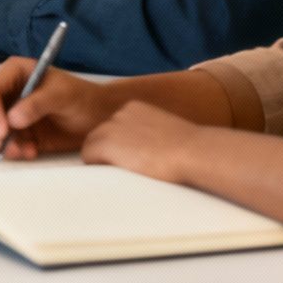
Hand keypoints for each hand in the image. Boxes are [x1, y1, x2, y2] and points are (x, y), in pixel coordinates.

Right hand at [0, 59, 124, 160]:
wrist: (99, 118)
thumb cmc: (82, 98)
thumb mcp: (62, 95)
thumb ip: (37, 104)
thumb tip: (12, 119)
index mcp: (14, 73)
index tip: (3, 129)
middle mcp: (7, 92)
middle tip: (3, 145)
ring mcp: (9, 113)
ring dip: (0, 143)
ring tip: (23, 151)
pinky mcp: (17, 132)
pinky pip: (3, 143)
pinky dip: (12, 151)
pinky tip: (30, 152)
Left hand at [81, 101, 203, 182]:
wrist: (193, 152)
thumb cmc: (190, 149)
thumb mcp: (167, 132)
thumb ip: (150, 134)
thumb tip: (146, 148)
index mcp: (135, 107)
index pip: (113, 125)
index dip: (116, 144)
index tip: (126, 157)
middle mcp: (120, 113)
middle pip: (99, 134)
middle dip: (105, 151)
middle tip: (118, 169)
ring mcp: (111, 127)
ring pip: (91, 144)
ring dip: (100, 159)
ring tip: (117, 175)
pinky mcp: (106, 143)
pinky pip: (88, 156)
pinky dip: (95, 166)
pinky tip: (110, 175)